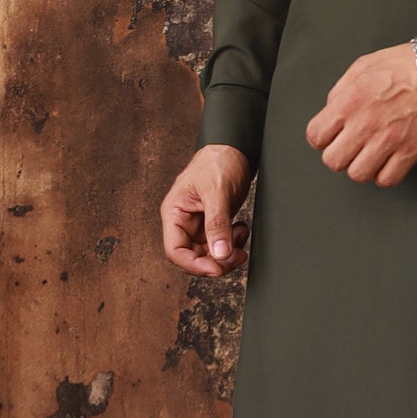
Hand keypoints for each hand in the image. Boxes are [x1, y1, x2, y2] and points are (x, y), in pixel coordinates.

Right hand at [160, 145, 252, 275]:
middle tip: (236, 256)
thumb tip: (219, 254)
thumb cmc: (217, 161)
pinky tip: (241, 230)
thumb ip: (217, 224)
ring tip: (241, 239)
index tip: (216, 268)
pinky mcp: (213, 222)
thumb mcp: (217, 192)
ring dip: (226, 254)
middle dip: (215, 261)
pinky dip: (233, 243)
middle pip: (192, 257)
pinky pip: (220, 244)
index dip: (194, 264)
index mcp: (175, 213)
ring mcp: (199, 223)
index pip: (175, 250)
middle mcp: (184, 221)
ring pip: (208, 253)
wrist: (234, 148)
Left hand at [306, 43, 416, 186]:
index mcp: (349, 102)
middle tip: (350, 148)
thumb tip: (331, 110)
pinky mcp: (410, 151)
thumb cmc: (405, 65)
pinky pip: (388, 179)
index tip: (331, 137)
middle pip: (333, 161)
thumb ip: (341, 90)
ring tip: (370, 156)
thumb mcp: (362, 66)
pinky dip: (386, 175)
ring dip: (362, 167)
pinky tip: (388, 162)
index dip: (321, 139)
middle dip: (339, 156)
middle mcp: (364, 124)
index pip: (316, 136)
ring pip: (358, 175)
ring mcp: (387, 140)